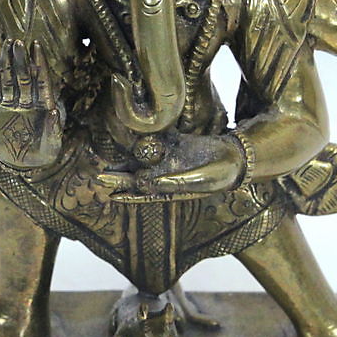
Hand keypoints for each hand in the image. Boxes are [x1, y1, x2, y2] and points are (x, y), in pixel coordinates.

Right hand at [0, 40, 64, 169]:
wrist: (19, 167)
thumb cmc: (41, 155)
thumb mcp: (51, 144)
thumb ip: (53, 128)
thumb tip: (54, 110)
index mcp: (42, 105)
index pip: (41, 79)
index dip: (39, 62)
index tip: (37, 45)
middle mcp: (26, 102)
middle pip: (23, 76)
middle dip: (21, 58)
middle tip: (17, 41)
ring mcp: (9, 105)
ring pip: (8, 80)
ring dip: (7, 63)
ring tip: (5, 45)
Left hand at [99, 134, 243, 197]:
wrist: (236, 156)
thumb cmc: (219, 174)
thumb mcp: (197, 181)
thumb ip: (172, 182)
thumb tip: (144, 183)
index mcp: (171, 189)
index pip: (145, 194)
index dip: (128, 196)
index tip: (110, 196)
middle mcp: (167, 174)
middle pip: (139, 176)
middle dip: (120, 177)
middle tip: (100, 177)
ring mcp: (170, 158)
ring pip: (143, 159)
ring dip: (128, 160)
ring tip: (111, 162)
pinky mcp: (175, 143)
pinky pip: (157, 141)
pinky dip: (147, 140)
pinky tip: (134, 140)